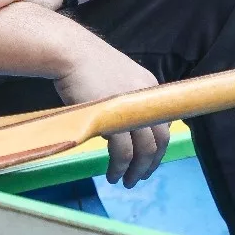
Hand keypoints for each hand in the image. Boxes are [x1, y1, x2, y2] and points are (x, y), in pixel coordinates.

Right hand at [55, 55, 169, 189]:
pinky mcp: (115, 117)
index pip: (164, 122)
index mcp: (149, 86)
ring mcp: (131, 108)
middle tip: (140, 177)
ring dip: (136, 170)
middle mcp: (146, 97)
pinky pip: (123, 151)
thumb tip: (124, 124)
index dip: (159, 146)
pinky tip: (113, 174)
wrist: (69, 52)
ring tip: (126, 182)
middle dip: (151, 163)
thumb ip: (126, 99)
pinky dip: (120, 167)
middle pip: (159, 139)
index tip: (149, 160)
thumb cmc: (85, 64)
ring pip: (144, 149)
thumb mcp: (115, 78)